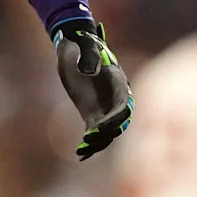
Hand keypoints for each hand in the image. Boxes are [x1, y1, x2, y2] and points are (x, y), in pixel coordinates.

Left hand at [53, 19, 133, 159]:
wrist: (74, 44)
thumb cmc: (81, 42)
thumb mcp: (84, 45)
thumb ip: (88, 56)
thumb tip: (89, 72)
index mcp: (118, 82)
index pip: (122, 105)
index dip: (115, 118)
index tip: (100, 126)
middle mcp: (115, 97)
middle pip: (118, 122)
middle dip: (107, 133)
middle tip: (90, 140)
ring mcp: (104, 106)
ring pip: (107, 131)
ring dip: (97, 142)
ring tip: (82, 150)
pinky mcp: (92, 113)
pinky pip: (95, 133)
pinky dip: (89, 144)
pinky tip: (80, 154)